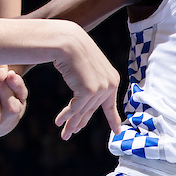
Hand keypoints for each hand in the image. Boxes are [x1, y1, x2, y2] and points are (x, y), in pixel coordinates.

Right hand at [50, 25, 121, 139]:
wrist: (68, 41)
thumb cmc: (74, 52)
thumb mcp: (87, 68)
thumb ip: (92, 83)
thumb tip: (89, 98)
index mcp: (113, 79)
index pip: (110, 104)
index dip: (114, 119)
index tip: (117, 131)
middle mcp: (110, 84)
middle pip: (92, 110)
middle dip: (80, 123)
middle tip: (70, 134)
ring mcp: (101, 88)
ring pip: (83, 111)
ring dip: (71, 123)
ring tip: (64, 134)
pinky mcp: (90, 90)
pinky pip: (75, 108)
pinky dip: (66, 116)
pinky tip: (58, 122)